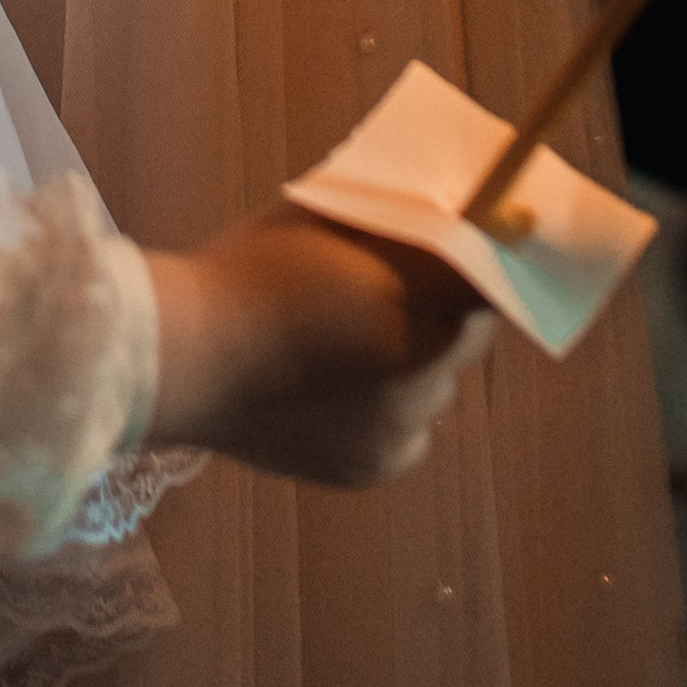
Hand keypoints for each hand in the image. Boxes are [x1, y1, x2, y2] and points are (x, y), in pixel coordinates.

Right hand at [146, 205, 495, 487]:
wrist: (186, 356)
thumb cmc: (252, 267)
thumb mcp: (331, 218)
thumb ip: (394, 225)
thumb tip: (441, 223)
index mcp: (427, 304)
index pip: (499, 286)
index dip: (484, 267)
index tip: (465, 254)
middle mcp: (432, 374)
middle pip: (466, 339)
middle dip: (438, 315)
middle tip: (384, 294)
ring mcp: (404, 429)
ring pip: (433, 389)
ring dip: (410, 366)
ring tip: (344, 344)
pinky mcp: (375, 468)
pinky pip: (405, 433)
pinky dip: (384, 412)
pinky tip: (331, 387)